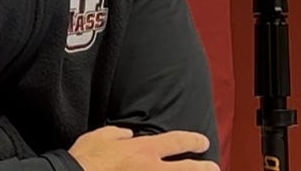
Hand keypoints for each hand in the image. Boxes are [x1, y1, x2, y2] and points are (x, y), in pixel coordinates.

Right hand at [68, 126, 218, 170]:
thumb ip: (117, 133)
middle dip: (204, 168)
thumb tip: (127, 134)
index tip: (202, 142)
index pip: (175, 142)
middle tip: (215, 168)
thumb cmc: (85, 159)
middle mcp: (152, 169)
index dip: (192, 141)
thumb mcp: (99, 136)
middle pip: (188, 168)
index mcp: (142, 150)